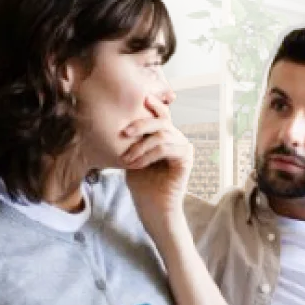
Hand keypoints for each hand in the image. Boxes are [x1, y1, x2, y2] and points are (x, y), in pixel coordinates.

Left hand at [120, 97, 193, 235]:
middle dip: (142, 124)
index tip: (143, 96)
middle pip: (162, 121)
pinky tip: (137, 164)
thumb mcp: (132, 156)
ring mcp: (184, 149)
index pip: (162, 116)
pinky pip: (166, 148)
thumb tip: (118, 122)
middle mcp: (177, 140)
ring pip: (163, 135)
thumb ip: (133, 140)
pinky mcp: (186, 160)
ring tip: (127, 159)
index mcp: (166, 137)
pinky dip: (148, 155)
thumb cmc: (142, 185)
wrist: (153, 208)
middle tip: (125, 132)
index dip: (155, 104)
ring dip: (141, 146)